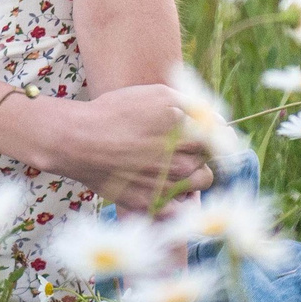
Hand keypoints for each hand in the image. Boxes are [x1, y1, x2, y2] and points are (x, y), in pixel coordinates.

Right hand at [42, 84, 211, 209]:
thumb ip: (194, 106)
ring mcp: (171, 184)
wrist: (78, 141)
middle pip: (211, 158)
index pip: (222, 137)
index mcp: (189, 131)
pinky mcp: (154, 203)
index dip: (214, 134)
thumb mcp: (157, 95)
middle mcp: (184, 159)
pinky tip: (161, 185)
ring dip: (193, 174)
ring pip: (202, 182)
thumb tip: (219, 120)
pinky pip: (182, 206)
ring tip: (170, 166)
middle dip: (199, 152)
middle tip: (174, 146)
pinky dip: (178, 198)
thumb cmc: (116, 112)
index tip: (203, 135)